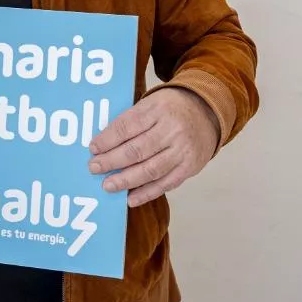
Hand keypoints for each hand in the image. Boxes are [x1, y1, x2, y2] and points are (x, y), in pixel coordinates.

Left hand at [89, 87, 219, 206]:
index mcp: (158, 109)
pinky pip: (166, 183)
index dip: (107, 139)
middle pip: (137, 150)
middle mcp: (172, 130)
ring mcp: (182, 150)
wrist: (208, 112)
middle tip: (94, 168)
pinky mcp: (190, 167)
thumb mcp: (151, 103)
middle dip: (112, 161)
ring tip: (108, 185)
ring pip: (150, 169)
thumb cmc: (170, 109)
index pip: (127, 126)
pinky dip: (147, 193)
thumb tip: (103, 144)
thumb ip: (130, 120)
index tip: (92, 148)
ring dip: (126, 180)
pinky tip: (130, 198)